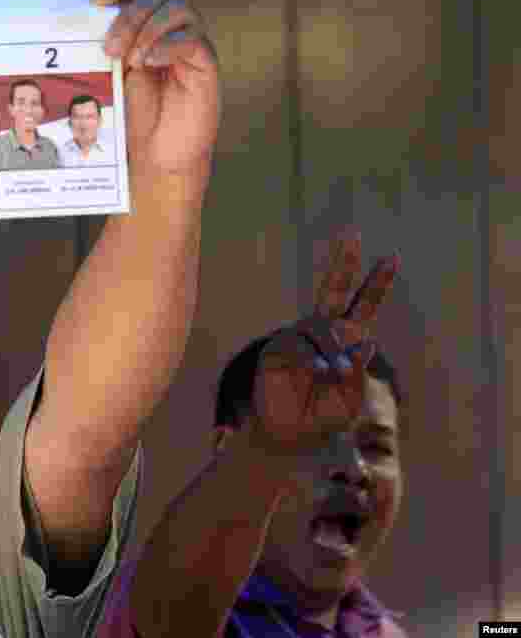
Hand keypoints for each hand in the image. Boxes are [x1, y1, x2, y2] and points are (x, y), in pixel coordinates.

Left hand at [92, 0, 220, 177]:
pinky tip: (151, 61)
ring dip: (150, 28)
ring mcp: (188, 43)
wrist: (158, 154)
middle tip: (110, 47)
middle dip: (129, 15)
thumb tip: (76, 25)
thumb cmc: (133, 116)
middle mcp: (167, 28)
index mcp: (142, 25)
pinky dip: (170, 45)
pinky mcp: (205, 64)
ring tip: (132, 60)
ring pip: (178, 9)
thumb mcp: (110, 77)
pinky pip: (194, 39)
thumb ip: (103, 50)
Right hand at [248, 231, 400, 466]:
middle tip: (352, 234)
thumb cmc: (321, 416)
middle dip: (344, 263)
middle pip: (334, 290)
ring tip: (334, 374)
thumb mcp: (351, 397)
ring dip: (333, 350)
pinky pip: (301, 348)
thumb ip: (359, 371)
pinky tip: (316, 374)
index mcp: (344, 339)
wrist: (287, 436)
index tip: (393, 257)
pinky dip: (312, 361)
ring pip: (322, 328)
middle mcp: (321, 331)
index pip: (363, 305)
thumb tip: (364, 342)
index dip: (378, 282)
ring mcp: (298, 337)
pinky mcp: (277, 349)